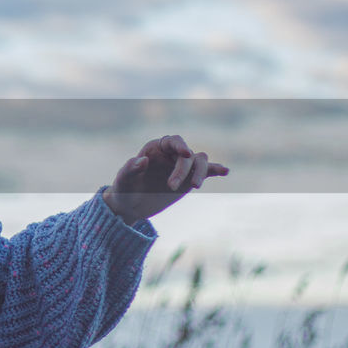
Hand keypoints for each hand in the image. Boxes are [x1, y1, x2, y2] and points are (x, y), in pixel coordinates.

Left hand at [102, 135, 228, 223]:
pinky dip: (216, 170)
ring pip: (200, 161)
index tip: (185, 154)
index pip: (172, 141)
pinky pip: (206, 171)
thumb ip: (129, 169)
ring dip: (200, 172)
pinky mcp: (190, 179)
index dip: (180, 145)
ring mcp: (183, 167)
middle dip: (183, 170)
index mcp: (155, 148)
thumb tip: (141, 160)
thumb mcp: (122, 181)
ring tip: (194, 186)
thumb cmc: (124, 189)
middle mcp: (171, 154)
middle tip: (170, 187)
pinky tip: (225, 171)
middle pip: (187, 155)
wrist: (131, 206)